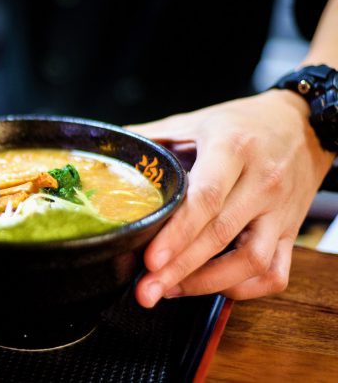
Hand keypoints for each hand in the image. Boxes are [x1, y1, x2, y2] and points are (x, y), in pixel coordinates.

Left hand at [127, 90, 334, 306]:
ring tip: (169, 290)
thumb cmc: (241, 124)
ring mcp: (280, 211)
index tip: (150, 259)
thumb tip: (108, 149)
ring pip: (251, 261)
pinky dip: (243, 289)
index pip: (206, 197)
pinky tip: (210, 288)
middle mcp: (262, 182)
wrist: (303, 125)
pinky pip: (274, 273)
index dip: (177, 232)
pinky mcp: (291, 232)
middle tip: (146, 290)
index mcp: (233, 149)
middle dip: (179, 269)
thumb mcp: (196, 121)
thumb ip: (153, 137)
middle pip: (220, 235)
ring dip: (207, 283)